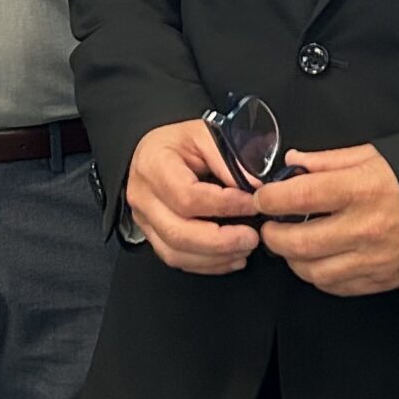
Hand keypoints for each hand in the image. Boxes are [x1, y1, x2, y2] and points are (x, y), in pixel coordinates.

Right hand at [125, 119, 260, 274]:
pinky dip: (206, 264)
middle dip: (221, 241)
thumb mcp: (206, 134)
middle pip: (178, 232)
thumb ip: (230, 159)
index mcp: (153, 164)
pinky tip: (230, 257)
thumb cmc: (181, 143)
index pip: (187, 196)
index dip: (224, 205)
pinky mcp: (150, 235)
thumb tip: (257, 187)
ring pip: (176, 252)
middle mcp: (142, 196)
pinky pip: (176, 259)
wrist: (156, 151)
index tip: (252, 204)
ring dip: (215, 257)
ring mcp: (143, 219)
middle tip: (252, 237)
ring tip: (245, 248)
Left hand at [256, 145, 398, 296]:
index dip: (271, 198)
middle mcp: (364, 228)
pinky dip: (319, 275)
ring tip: (292, 244)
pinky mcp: (381, 280)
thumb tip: (295, 163)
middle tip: (270, 226)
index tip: (263, 198)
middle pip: (298, 242)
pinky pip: (336, 287)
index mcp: (361, 189)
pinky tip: (318, 260)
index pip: (299, 197)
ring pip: (312, 271)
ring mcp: (372, 259)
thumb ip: (330, 160)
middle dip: (273, 236)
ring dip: (293, 259)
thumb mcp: (377, 155)